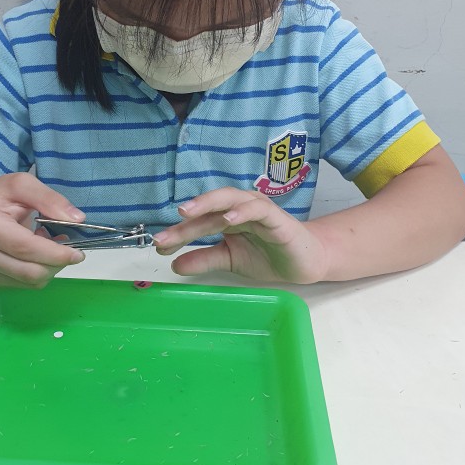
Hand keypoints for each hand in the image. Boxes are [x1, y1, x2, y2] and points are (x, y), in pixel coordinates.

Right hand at [0, 173, 86, 287]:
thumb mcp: (22, 184)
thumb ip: (49, 199)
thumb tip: (77, 219)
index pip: (25, 248)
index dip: (55, 253)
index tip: (78, 252)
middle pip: (29, 272)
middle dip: (57, 263)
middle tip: (70, 248)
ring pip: (30, 282)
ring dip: (50, 268)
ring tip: (51, 246)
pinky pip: (25, 284)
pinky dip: (40, 271)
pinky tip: (38, 254)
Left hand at [152, 187, 326, 283]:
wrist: (305, 263)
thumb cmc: (268, 255)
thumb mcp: (230, 260)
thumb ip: (205, 259)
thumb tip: (175, 264)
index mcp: (226, 216)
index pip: (198, 221)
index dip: (178, 232)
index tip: (159, 246)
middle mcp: (238, 208)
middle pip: (208, 207)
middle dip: (186, 219)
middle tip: (164, 233)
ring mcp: (257, 210)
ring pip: (229, 199)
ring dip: (208, 203)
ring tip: (187, 212)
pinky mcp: (276, 218)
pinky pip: (258, 209)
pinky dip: (242, 211)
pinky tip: (228, 219)